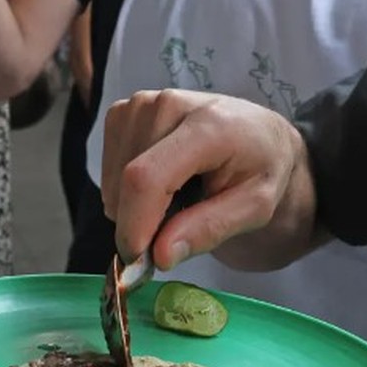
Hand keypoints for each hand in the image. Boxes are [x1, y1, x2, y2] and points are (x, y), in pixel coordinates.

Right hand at [100, 89, 320, 271]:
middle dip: (141, 222)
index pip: (148, 178)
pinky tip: (159, 182)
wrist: (257, 137)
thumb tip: (159, 255)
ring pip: (113, 183)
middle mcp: (168, 104)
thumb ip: (208, 230)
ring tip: (176, 197)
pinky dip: (125, 191)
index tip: (137, 261)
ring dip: (135, 207)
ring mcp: (140, 104)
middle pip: (126, 183)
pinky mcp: (123, 112)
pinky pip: (107, 172)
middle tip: (178, 226)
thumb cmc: (259, 171)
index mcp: (210, 126)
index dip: (134, 224)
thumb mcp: (255, 209)